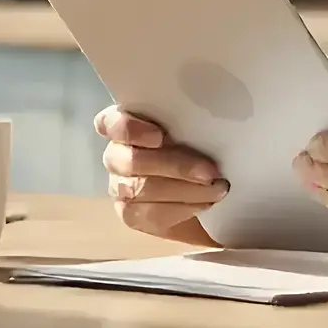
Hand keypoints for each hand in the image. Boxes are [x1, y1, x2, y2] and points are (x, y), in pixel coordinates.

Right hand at [96, 106, 221, 244]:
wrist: (203, 187)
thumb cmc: (197, 145)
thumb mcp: (193, 127)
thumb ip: (187, 120)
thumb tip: (212, 113)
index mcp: (123, 125)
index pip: (110, 123)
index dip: (129, 129)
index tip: (160, 136)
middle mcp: (116, 155)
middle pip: (131, 161)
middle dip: (175, 166)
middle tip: (210, 171)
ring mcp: (120, 186)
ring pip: (140, 190)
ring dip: (185, 190)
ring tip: (217, 188)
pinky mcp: (131, 214)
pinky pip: (151, 214)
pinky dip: (183, 208)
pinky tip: (206, 203)